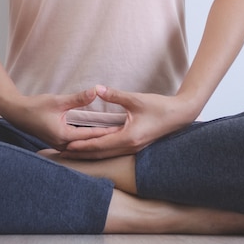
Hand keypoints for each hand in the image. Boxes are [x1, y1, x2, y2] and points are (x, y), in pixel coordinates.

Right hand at [0, 88, 117, 150]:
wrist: (17, 113)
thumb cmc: (36, 106)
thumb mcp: (58, 100)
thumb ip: (78, 98)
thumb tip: (96, 91)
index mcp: (64, 136)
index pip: (91, 136)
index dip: (108, 132)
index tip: (123, 129)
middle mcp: (63, 144)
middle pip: (89, 145)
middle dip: (106, 141)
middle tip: (125, 136)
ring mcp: (60, 145)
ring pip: (83, 147)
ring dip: (98, 142)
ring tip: (115, 139)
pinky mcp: (58, 143)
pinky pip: (77, 145)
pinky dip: (88, 142)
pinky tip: (98, 138)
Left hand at [61, 86, 197, 159]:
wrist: (180, 115)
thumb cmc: (159, 106)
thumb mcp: (136, 99)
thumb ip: (115, 95)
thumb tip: (97, 88)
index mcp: (128, 138)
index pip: (99, 145)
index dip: (82, 146)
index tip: (66, 146)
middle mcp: (130, 147)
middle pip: (100, 154)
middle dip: (81, 154)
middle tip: (62, 154)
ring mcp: (134, 148)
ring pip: (107, 154)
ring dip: (90, 154)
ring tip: (73, 153)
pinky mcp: (136, 145)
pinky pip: (114, 151)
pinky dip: (101, 151)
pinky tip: (93, 148)